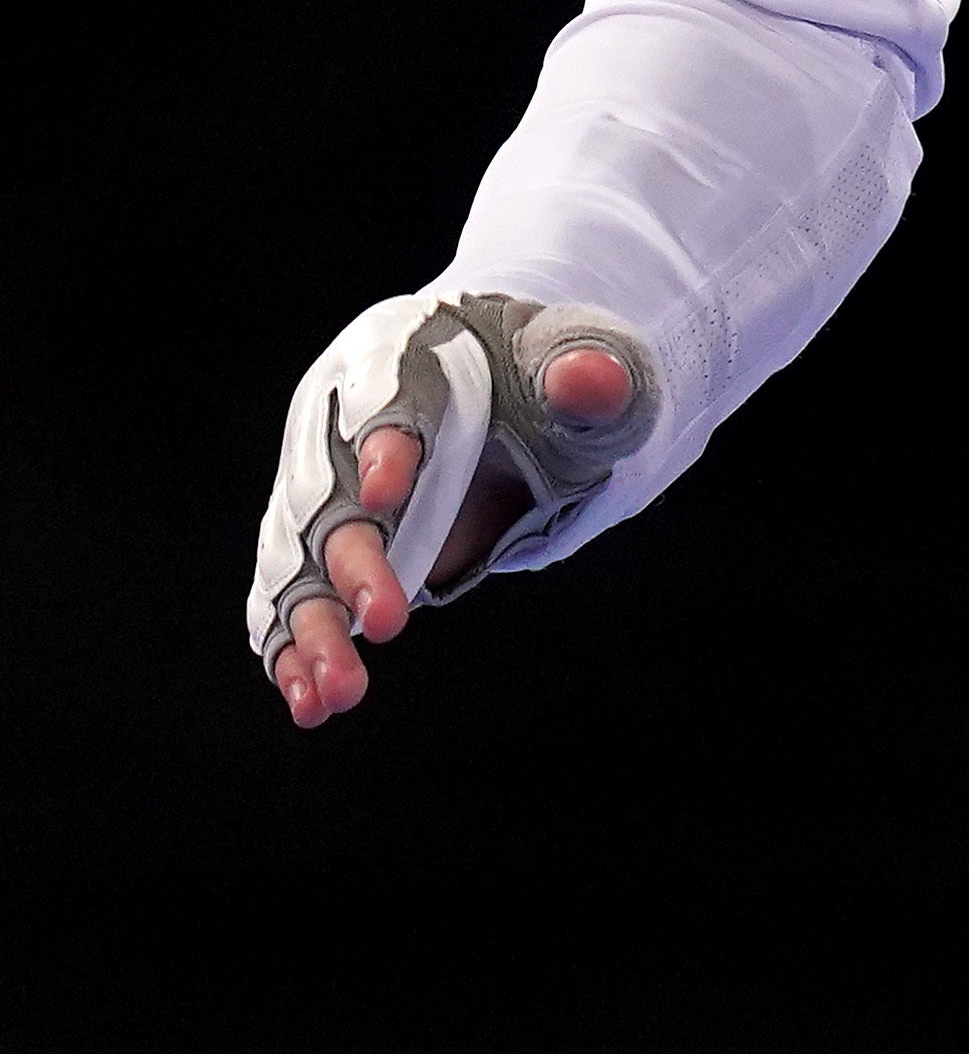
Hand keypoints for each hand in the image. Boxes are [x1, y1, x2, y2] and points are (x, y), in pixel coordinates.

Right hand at [255, 294, 656, 730]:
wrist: (513, 395)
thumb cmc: (541, 372)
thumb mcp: (579, 367)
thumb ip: (590, 376)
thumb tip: (588, 379)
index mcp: (393, 353)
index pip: (380, 394)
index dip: (382, 439)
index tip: (389, 492)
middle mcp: (334, 420)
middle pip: (328, 493)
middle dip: (352, 559)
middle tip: (392, 620)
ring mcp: (321, 488)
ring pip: (298, 561)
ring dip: (314, 626)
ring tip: (338, 694)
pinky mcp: (321, 546)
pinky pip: (291, 598)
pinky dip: (296, 648)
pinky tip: (310, 701)